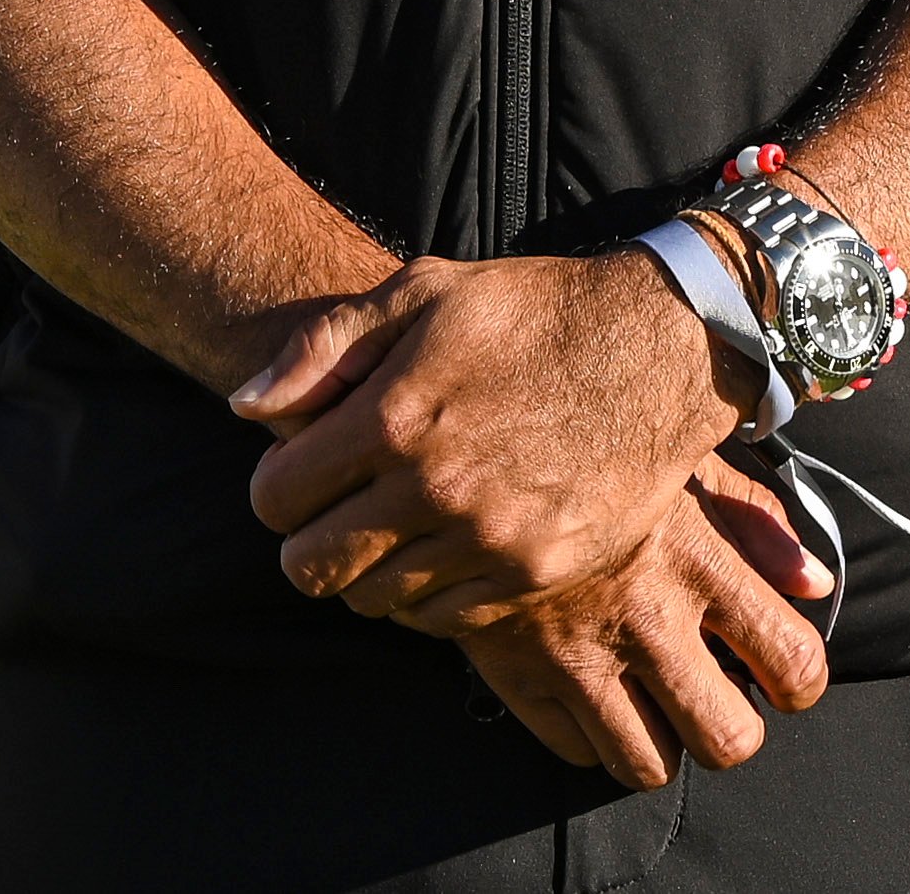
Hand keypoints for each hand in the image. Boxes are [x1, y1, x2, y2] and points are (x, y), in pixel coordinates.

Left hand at [231, 249, 734, 619]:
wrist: (662, 350)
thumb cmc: (535, 312)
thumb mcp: (426, 290)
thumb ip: (325, 346)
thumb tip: (246, 406)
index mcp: (393, 416)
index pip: (274, 499)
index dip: (276, 488)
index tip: (302, 474)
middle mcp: (432, 488)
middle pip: (310, 568)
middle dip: (309, 541)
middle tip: (338, 511)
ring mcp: (485, 539)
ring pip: (372, 600)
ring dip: (369, 570)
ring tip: (397, 525)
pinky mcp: (531, 574)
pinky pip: (440, 619)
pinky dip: (428, 593)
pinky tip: (446, 545)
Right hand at [434, 459, 836, 783]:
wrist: (471, 448)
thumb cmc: (592, 445)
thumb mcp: (683, 457)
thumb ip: (756, 520)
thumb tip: (815, 583)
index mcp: (699, 563)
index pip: (791, 660)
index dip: (802, 682)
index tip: (787, 676)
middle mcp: (647, 622)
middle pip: (727, 739)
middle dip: (732, 730)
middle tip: (718, 700)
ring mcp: (581, 659)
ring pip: (650, 766)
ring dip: (663, 742)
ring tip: (656, 702)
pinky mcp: (521, 678)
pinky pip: (577, 754)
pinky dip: (594, 736)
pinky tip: (596, 691)